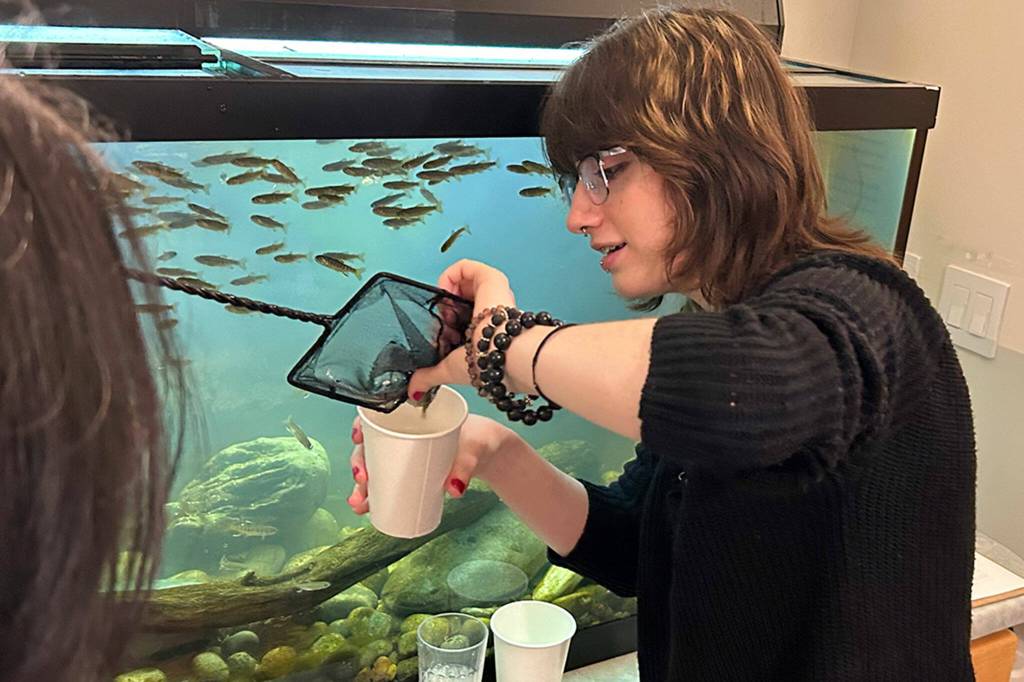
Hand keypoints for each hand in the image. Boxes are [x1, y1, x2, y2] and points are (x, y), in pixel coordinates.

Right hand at [347, 412, 515, 513]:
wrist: (488, 453)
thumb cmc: (478, 440)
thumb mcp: (474, 449)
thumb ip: (465, 466)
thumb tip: (454, 490)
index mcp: (415, 417)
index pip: (379, 415)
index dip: (362, 425)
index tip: (358, 439)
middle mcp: (405, 434)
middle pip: (371, 446)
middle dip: (360, 466)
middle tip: (363, 482)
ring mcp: (405, 455)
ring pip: (375, 468)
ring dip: (362, 487)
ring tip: (360, 504)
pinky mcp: (410, 473)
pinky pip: (386, 481)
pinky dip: (374, 495)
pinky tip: (365, 507)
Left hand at [407, 260, 516, 400]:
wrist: (503, 353)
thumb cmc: (486, 363)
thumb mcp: (450, 370)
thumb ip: (429, 377)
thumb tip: (413, 391)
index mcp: (484, 333)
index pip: (458, 321)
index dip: (443, 326)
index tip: (440, 337)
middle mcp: (490, 313)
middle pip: (458, 302)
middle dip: (444, 311)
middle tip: (441, 324)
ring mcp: (492, 294)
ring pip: (462, 283)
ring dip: (445, 292)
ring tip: (442, 307)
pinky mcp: (492, 279)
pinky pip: (466, 267)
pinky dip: (449, 275)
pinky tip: (443, 290)